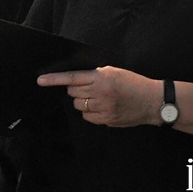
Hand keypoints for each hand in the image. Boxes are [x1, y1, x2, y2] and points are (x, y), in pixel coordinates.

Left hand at [38, 66, 161, 127]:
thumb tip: (76, 80)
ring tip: (99, 98)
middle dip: (77, 90)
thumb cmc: (133, 83)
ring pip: (79, 105)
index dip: (54, 79)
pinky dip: (91, 113)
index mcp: (101, 77)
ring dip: (84, 101)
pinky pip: (87, 117)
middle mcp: (100, 92)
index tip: (40, 81)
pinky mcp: (107, 119)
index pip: (72, 78)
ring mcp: (103, 107)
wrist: (152, 101)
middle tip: (90, 88)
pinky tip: (103, 108)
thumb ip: (95, 75)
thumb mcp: (114, 72)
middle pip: (73, 92)